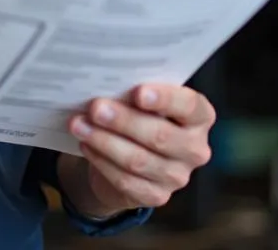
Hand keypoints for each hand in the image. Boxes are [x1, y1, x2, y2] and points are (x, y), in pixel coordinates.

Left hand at [64, 84, 214, 215]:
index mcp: (199, 116)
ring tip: (78, 125)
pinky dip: (102, 161)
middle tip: (95, 108)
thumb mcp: (143, 98)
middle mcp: (195, 148)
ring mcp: (178, 176)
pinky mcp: (157, 196)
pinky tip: (86, 145)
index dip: (165, 98)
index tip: (138, 92)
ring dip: (104, 141)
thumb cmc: (139, 113)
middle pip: (160, 135)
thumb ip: (135, 90)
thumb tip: (106, 82)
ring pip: (139, 160)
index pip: (189, 105)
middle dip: (124, 120)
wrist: (131, 155)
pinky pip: (126, 180)